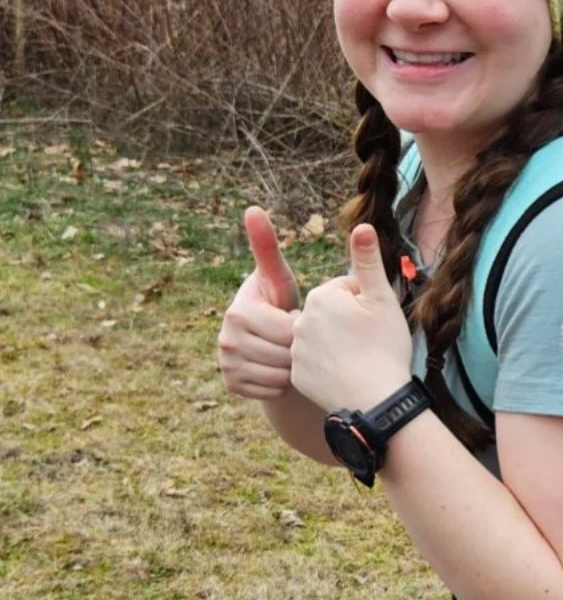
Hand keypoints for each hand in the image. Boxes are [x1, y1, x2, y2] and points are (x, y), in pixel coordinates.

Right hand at [217, 207, 300, 400]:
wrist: (271, 342)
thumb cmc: (280, 302)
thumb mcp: (279, 278)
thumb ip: (267, 248)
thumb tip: (252, 208)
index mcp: (238, 310)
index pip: (285, 329)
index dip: (300, 327)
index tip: (297, 319)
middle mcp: (225, 337)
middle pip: (283, 355)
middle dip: (298, 349)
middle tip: (296, 339)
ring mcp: (225, 363)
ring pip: (279, 376)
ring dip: (292, 368)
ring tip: (290, 353)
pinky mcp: (230, 384)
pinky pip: (271, 391)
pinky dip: (281, 384)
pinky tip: (280, 369)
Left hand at [291, 224, 412, 413]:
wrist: (376, 401)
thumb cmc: (384, 347)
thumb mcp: (382, 300)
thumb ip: (368, 261)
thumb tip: (362, 224)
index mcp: (321, 297)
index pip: (345, 291)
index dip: (365, 305)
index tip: (375, 323)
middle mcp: (301, 321)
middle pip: (330, 314)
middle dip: (348, 323)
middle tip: (369, 342)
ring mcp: (296, 350)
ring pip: (321, 339)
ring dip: (337, 345)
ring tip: (359, 360)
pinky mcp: (296, 376)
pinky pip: (313, 365)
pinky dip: (328, 368)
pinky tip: (346, 376)